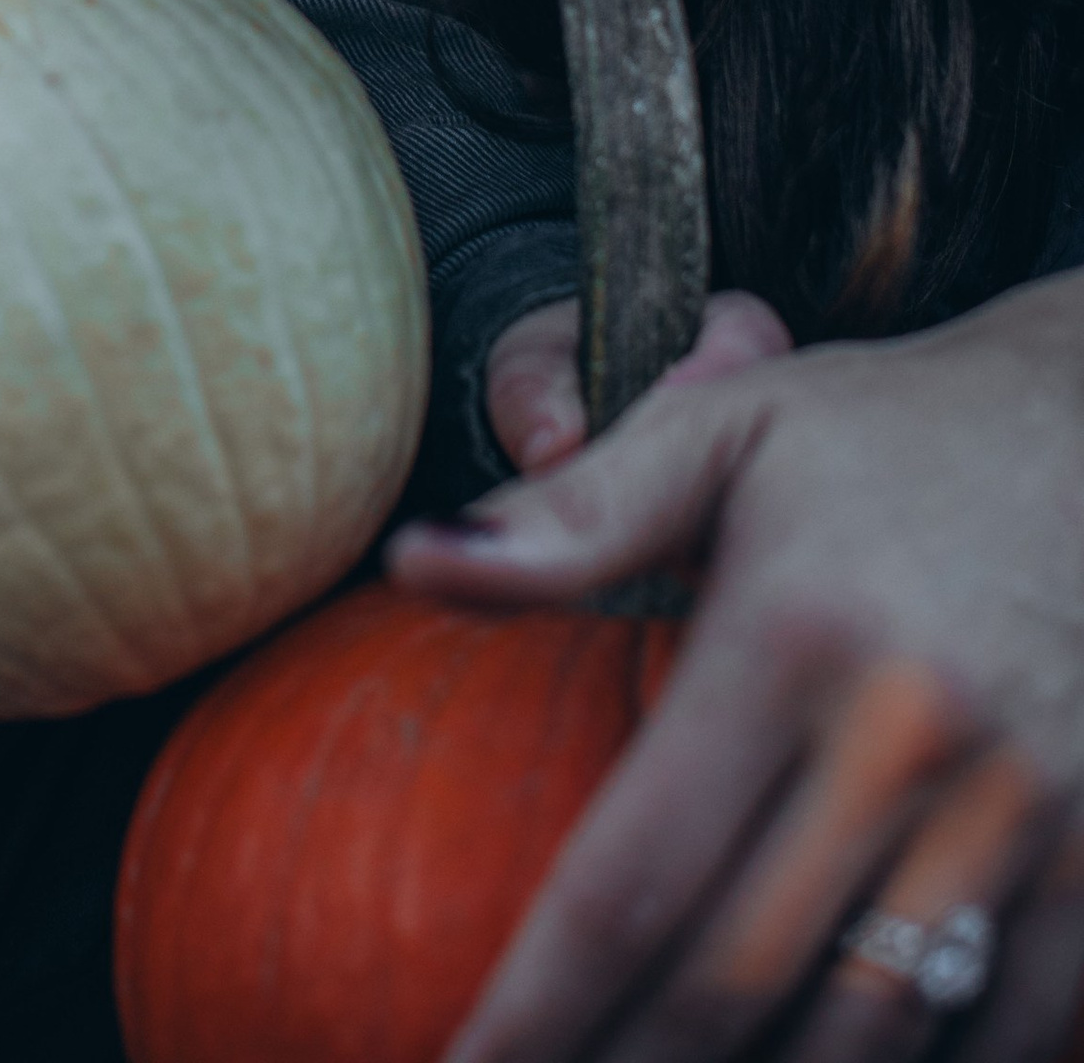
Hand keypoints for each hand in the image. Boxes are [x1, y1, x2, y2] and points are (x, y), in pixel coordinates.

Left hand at [391, 271, 1083, 1061]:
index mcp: (789, 636)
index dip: (539, 1004)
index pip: (631, 875)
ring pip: (867, 1034)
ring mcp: (1021, 813)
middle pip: (733, 982)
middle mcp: (909, 738)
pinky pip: (1012, 1030)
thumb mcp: (723, 430)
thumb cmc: (887, 435)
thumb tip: (410, 564)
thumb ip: (574, 513)